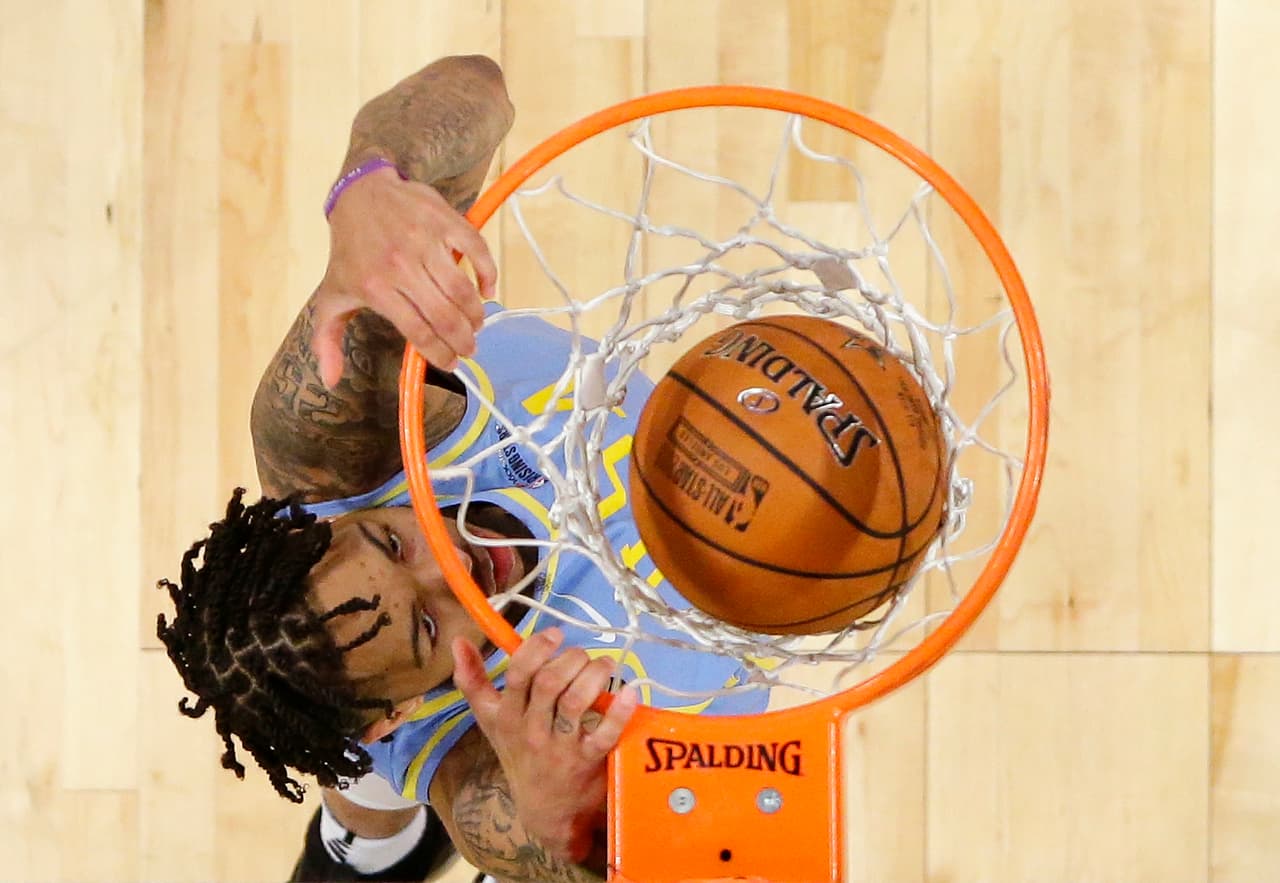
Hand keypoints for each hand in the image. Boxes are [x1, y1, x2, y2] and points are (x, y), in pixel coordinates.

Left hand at [312, 164, 496, 386]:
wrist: (359, 193)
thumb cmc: (350, 251)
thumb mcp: (331, 294)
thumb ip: (327, 339)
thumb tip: (330, 380)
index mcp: (376, 288)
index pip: (418, 332)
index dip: (439, 354)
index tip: (451, 362)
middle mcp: (401, 265)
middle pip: (445, 316)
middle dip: (464, 341)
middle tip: (469, 348)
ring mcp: (425, 240)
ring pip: (462, 289)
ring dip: (476, 314)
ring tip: (476, 324)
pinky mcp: (444, 221)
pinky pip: (476, 251)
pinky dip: (487, 274)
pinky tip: (487, 290)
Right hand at [452, 628, 638, 862]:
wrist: (544, 809)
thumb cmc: (519, 752)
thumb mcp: (490, 719)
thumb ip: (472, 681)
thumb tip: (457, 642)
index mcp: (508, 715)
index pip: (518, 675)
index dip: (537, 648)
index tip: (555, 635)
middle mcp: (532, 730)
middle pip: (549, 683)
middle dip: (571, 659)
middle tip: (583, 656)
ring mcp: (560, 747)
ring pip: (575, 702)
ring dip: (594, 675)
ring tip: (605, 665)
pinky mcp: (587, 761)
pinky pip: (604, 734)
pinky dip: (619, 711)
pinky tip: (629, 692)